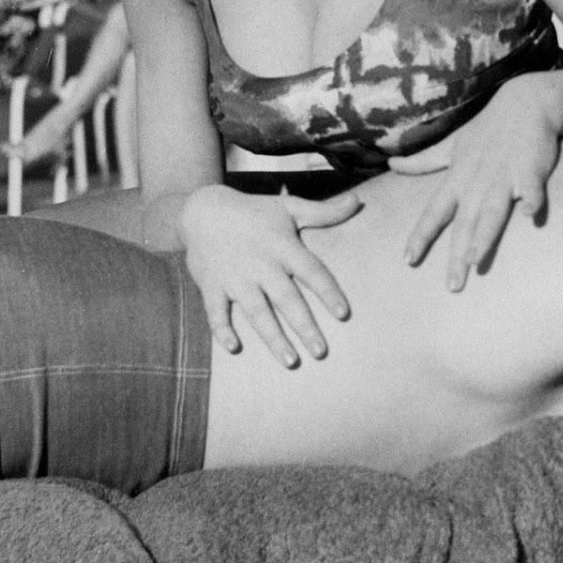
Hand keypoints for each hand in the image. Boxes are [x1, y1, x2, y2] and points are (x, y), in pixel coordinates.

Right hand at [179, 184, 359, 367]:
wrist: (204, 210)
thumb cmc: (254, 212)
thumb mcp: (289, 207)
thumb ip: (324, 211)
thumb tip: (358, 201)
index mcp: (282, 247)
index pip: (311, 271)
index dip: (328, 292)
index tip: (343, 314)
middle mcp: (261, 265)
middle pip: (287, 299)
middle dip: (304, 327)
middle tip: (321, 352)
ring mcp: (235, 277)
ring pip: (257, 312)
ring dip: (273, 338)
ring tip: (291, 361)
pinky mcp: (212, 286)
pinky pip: (216, 312)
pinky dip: (222, 330)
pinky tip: (234, 348)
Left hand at [390, 76, 560, 290]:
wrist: (526, 103)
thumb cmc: (488, 129)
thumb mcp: (451, 146)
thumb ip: (423, 161)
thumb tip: (392, 165)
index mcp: (458, 179)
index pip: (434, 212)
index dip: (421, 235)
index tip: (408, 260)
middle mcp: (477, 181)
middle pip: (464, 223)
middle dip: (457, 255)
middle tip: (453, 286)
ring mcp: (504, 175)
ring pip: (492, 209)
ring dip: (484, 233)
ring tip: (475, 258)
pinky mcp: (531, 168)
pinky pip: (531, 186)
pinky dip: (531, 199)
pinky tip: (530, 215)